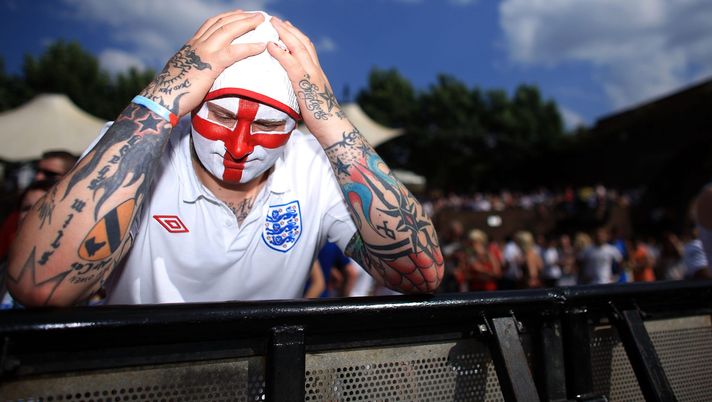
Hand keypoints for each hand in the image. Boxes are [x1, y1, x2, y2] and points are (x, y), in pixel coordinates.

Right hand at [141, 10, 266, 116]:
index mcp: (190, 46)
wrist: (162, 100)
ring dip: (246, 23)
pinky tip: (262, 45)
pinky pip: (234, 52)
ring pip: (228, 30)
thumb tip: (201, 76)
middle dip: (240, 16)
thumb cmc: (172, 93)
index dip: (225, 18)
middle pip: (221, 22)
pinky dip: (250, 47)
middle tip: (255, 14)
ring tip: (261, 20)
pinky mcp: (210, 64)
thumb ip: (195, 70)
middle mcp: (196, 44)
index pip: (210, 25)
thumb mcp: (185, 75)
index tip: (238, 13)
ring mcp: (203, 52)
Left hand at [267, 17, 350, 143]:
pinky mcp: (304, 83)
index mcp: (319, 74)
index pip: (309, 49)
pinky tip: (270, 45)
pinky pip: (290, 63)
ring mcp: (312, 75)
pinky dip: (280, 52)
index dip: (298, 37)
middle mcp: (316, 70)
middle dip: (290, 30)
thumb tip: (295, 97)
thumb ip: (304, 95)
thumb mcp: (313, 103)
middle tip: (278, 20)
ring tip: (273, 24)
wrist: (333, 127)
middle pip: (304, 42)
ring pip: (298, 47)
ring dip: (284, 33)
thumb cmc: (323, 121)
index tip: (288, 29)